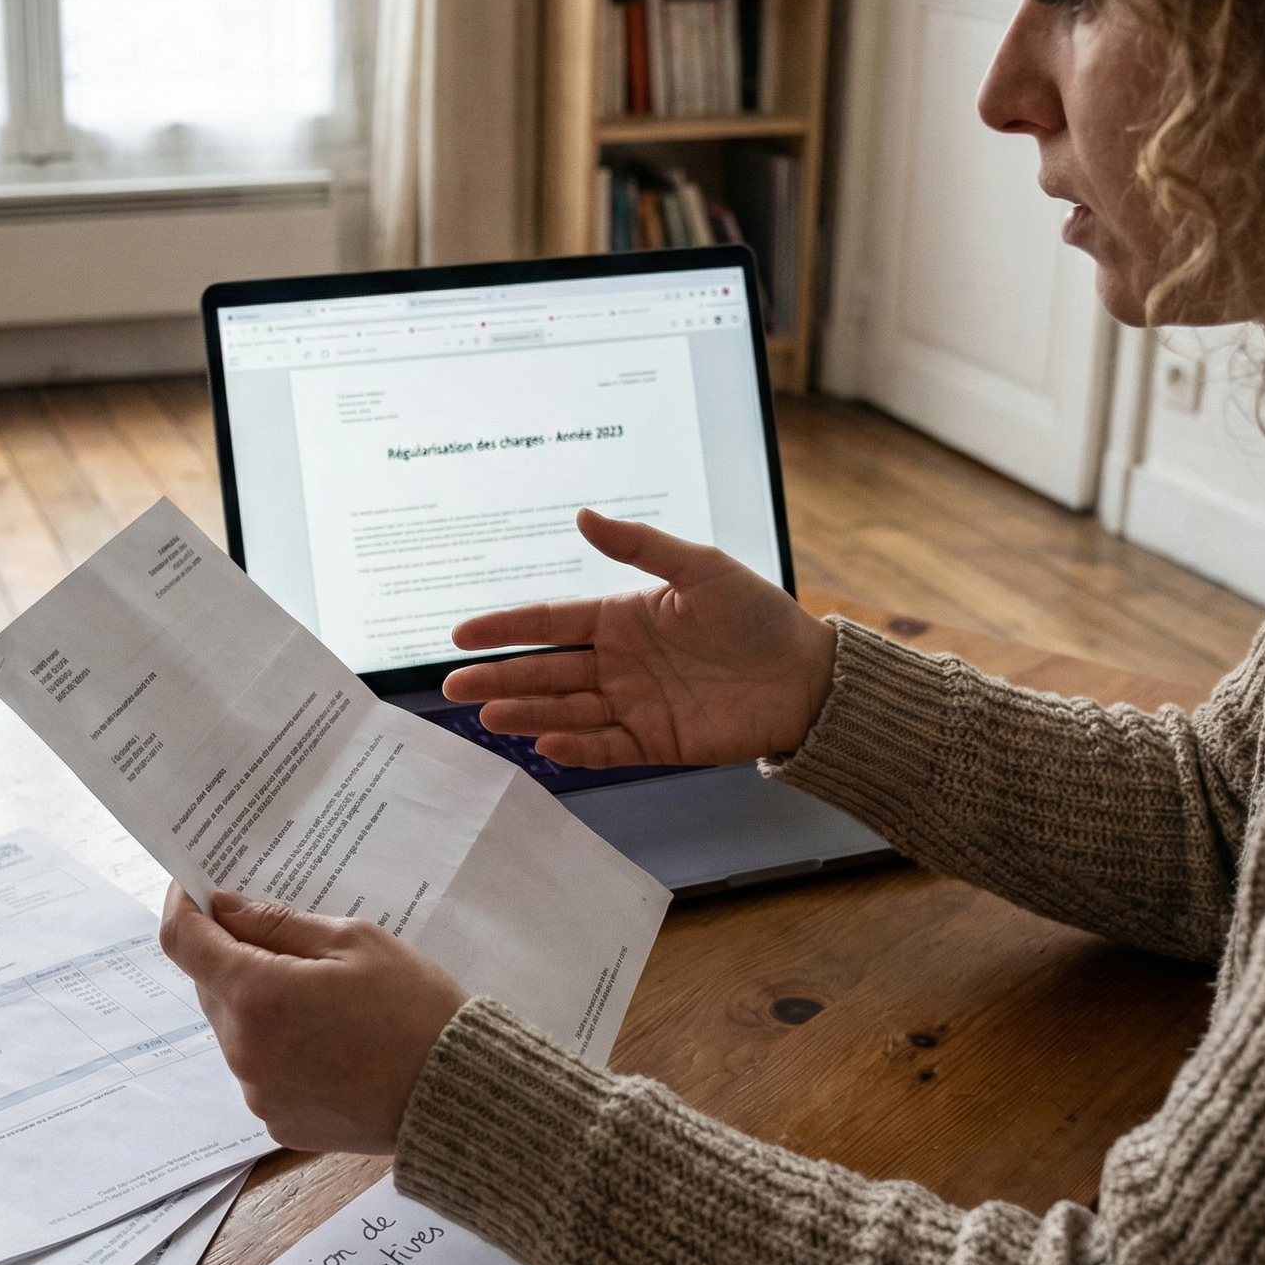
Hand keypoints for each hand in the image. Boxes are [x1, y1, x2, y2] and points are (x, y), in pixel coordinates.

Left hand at [158, 885, 465, 1152]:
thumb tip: (222, 906)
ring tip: (320, 996)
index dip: (183, 906)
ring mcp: (258, 1093)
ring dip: (256, 1002)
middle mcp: (244, 1051)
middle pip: (209, 985)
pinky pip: (257, 1069)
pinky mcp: (277, 1122)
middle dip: (232, 954)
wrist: (455, 1095)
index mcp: (258, 996)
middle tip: (282, 938)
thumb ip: (276, 923)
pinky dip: (276, 1045)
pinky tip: (326, 1038)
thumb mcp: (352, 941)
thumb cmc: (412, 1008)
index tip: (195, 887)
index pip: (183, 941)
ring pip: (233, 1028)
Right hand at [440, 507, 836, 768]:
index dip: (505, 628)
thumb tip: (583, 516)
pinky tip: (546, 744)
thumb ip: (640, 546)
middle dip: (500, 678)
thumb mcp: (701, 568)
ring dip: (528, 713)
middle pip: (547, 671)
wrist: (809, 678)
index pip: (550, 623)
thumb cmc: (758, 616)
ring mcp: (634, 705)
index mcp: (622, 618)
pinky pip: (607, 747)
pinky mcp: (656, 743)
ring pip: (567, 710)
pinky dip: (577, 747)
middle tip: (455, 685)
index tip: (462, 635)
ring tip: (488, 716)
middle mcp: (618, 663)